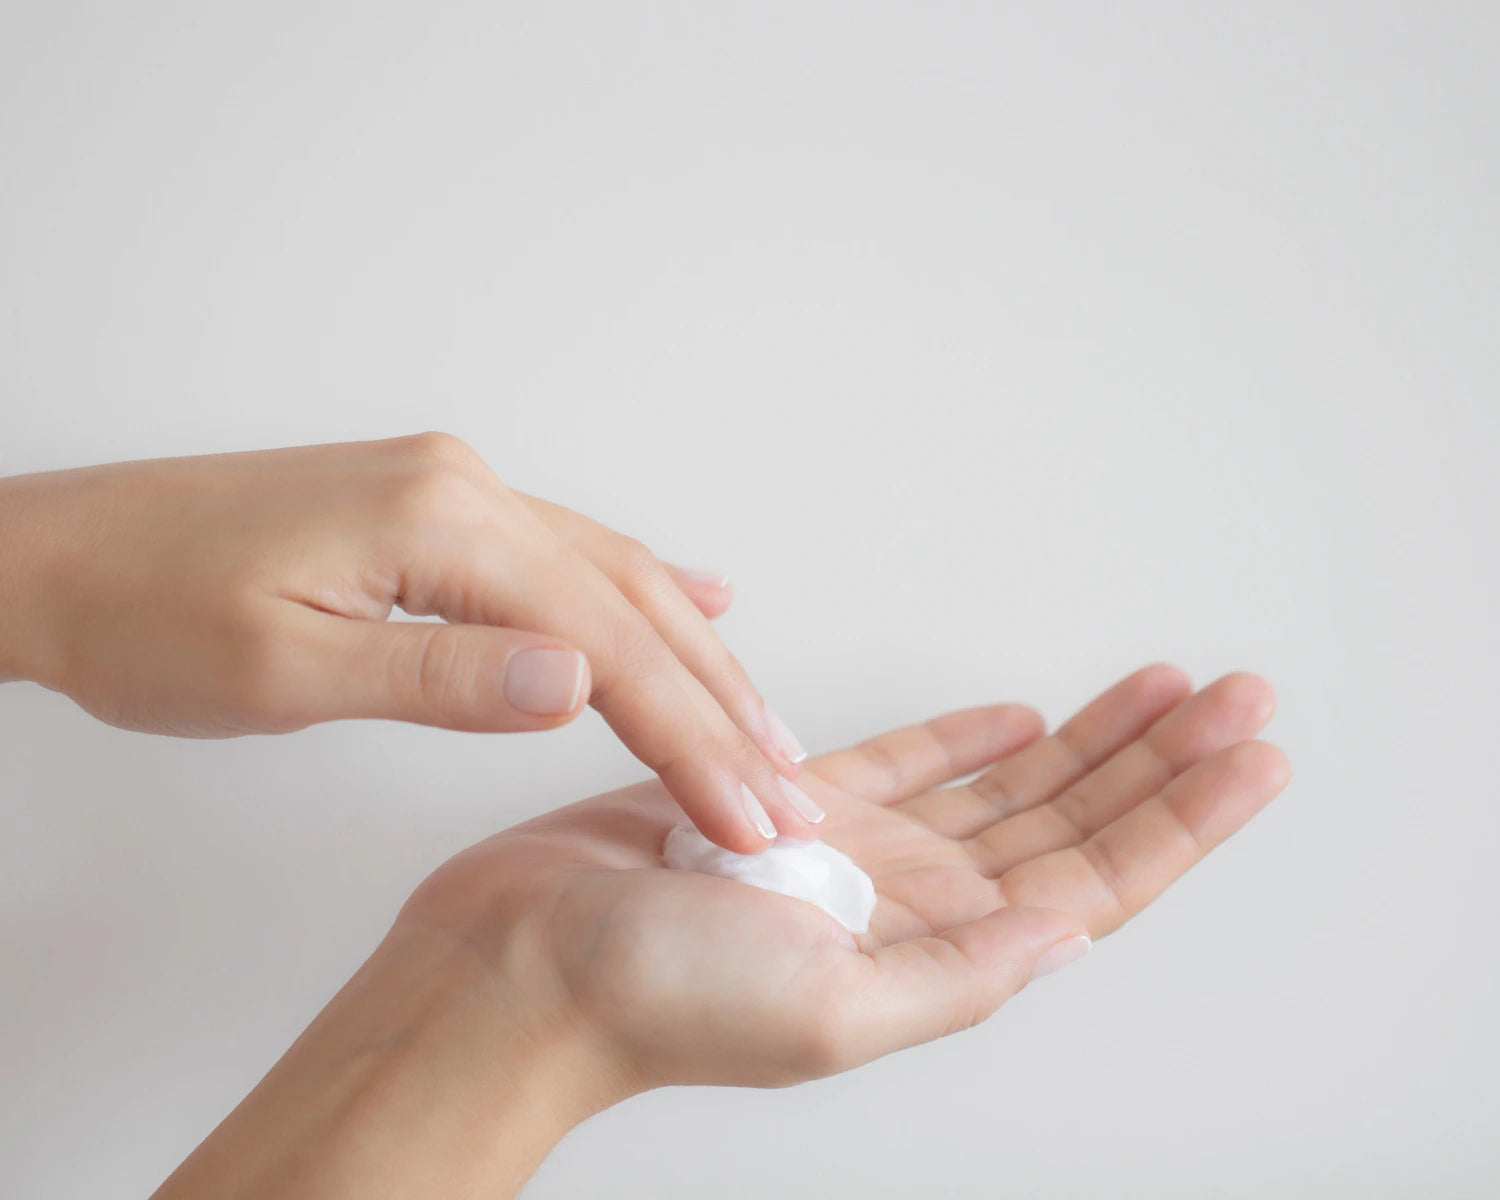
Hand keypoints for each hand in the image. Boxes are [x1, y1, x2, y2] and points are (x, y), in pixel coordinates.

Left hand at [0, 433, 816, 849]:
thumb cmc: (146, 616)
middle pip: (628, 603)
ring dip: (695, 654)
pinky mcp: (438, 508)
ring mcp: (455, 489)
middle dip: (715, 704)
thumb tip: (579, 686)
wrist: (57, 555)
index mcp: (437, 520)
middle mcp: (464, 487)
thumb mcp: (286, 672)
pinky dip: (642, 589)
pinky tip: (698, 596)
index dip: (685, 735)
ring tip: (764, 724)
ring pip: (611, 575)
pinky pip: (567, 550)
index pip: (602, 642)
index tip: (745, 809)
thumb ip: (443, 677)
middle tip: (786, 786)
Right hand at [405, 664, 1287, 1088]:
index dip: (1180, 816)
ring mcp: (853, 852)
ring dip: (1083, 736)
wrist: (517, 965)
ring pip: (1001, 784)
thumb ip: (955, 976)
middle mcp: (909, 905)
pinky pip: (902, 763)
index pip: (1094, 880)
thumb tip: (1069, 940)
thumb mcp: (827, 1009)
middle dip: (1156, 759)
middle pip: (1068, 820)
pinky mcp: (787, 801)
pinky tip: (1019, 714)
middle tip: (1236, 696)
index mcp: (933, 955)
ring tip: (1156, 687)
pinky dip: (965, 736)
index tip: (1252, 754)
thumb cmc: (649, 1002)